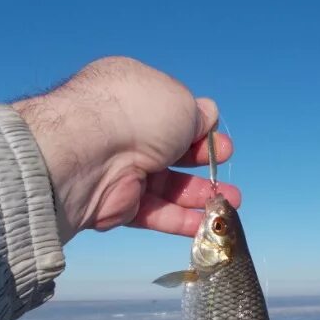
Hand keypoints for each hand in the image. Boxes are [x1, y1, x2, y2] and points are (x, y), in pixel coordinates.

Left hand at [12, 56, 238, 243]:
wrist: (90, 153)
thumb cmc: (137, 114)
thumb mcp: (180, 102)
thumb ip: (198, 114)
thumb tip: (208, 117)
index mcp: (133, 96)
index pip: (171, 113)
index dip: (198, 128)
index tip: (218, 139)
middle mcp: (124, 131)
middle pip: (172, 152)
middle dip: (203, 161)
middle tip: (223, 167)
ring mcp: (121, 169)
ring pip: (167, 185)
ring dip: (200, 195)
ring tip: (229, 203)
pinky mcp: (119, 204)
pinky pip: (155, 212)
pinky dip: (182, 218)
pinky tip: (208, 223)